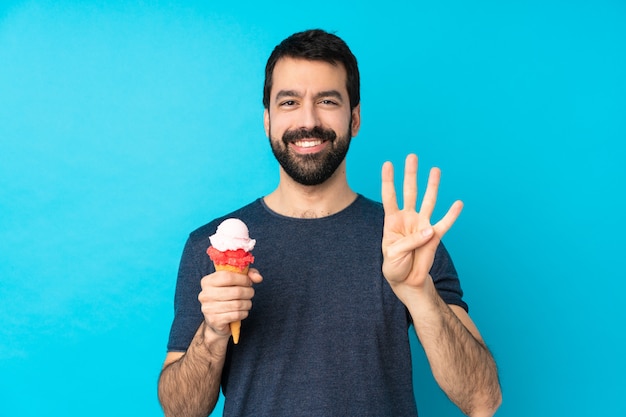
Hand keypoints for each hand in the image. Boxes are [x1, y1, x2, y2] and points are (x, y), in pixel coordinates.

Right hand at [198, 268, 262, 337]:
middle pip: (236, 291)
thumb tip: (258, 278)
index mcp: (207, 281)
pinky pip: (236, 315)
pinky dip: (244, 313)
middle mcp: (204, 294)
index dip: (243, 279)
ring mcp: (208, 308)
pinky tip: (242, 312)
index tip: (249, 282)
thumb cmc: (227, 297)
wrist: (217, 321)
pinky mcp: (214, 320)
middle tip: (250, 293)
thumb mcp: (235, 282)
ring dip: (247, 303)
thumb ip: (248, 275)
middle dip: (249, 292)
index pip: (227, 276)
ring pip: (238, 304)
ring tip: (247, 303)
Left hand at [381, 154, 462, 290]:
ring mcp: (422, 225)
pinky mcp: (435, 236)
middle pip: (410, 192)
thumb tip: (430, 230)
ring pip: (428, 201)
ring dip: (432, 185)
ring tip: (435, 170)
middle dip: (410, 174)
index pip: (389, 196)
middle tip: (412, 157)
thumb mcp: (394, 254)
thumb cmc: (394, 266)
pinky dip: (452, 214)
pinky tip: (458, 203)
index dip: (388, 181)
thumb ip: (410, 241)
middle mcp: (408, 218)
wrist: (406, 281)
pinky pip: (445, 223)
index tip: (388, 164)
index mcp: (392, 221)